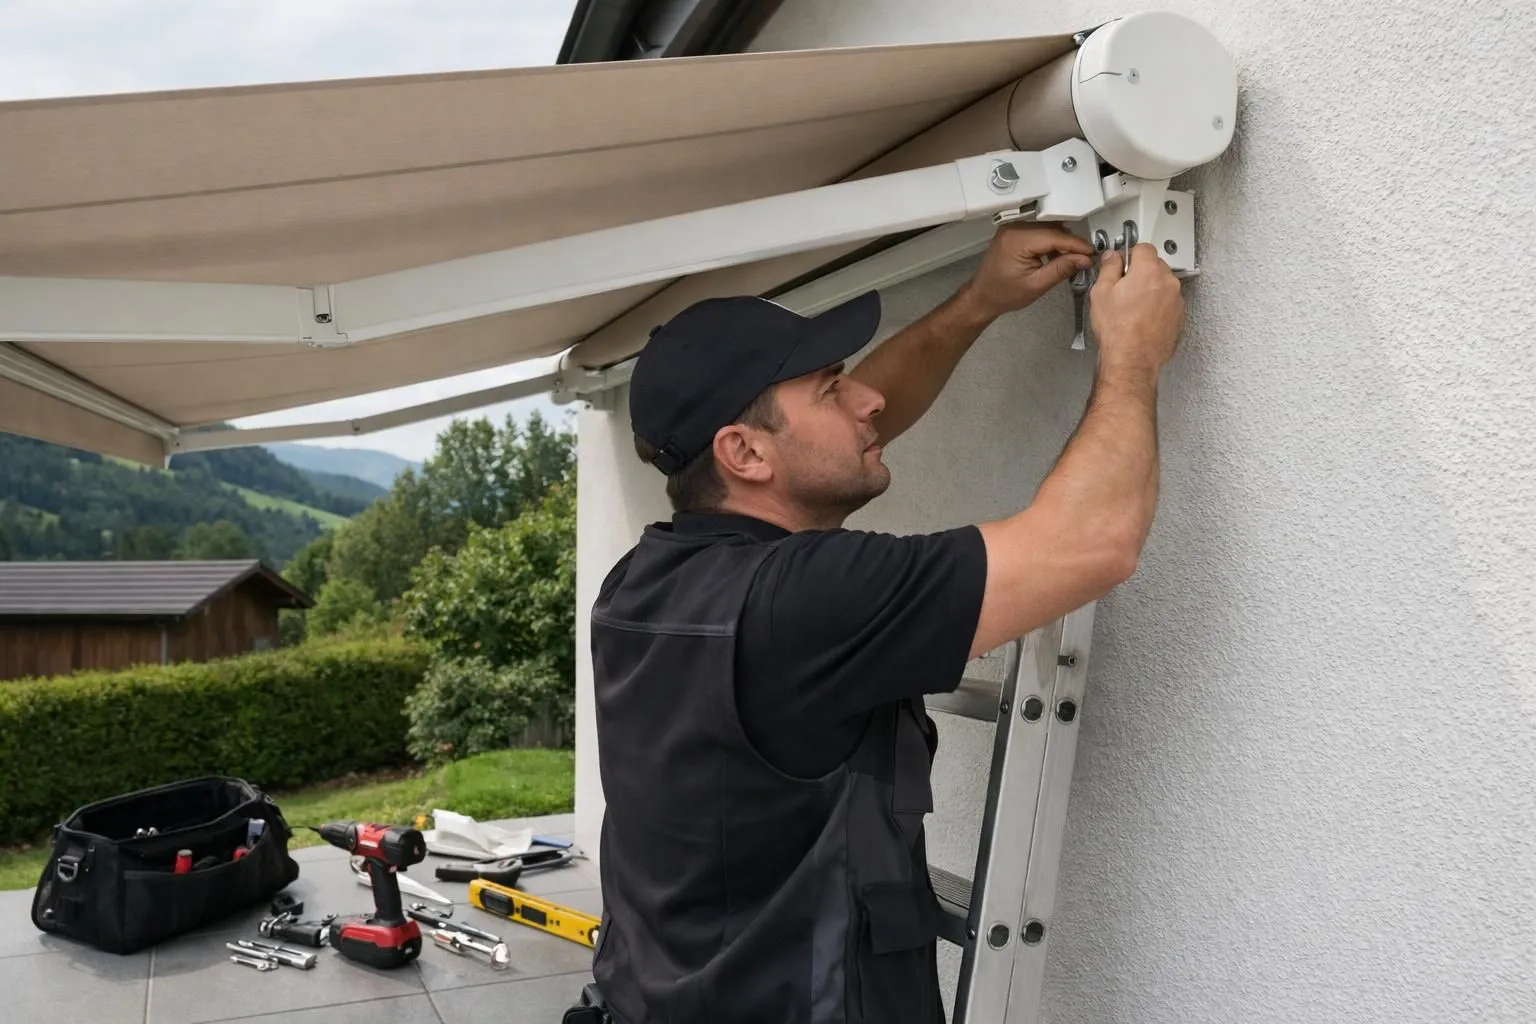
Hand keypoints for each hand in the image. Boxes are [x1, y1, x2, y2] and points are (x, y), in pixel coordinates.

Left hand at [962, 223, 1096, 319]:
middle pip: (1053, 230)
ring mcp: (1013, 228)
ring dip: (1061, 242)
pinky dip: (1050, 242)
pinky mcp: (1014, 232)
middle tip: (1086, 258)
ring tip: (1072, 260)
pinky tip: (1056, 256)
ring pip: (1048, 229)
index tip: (1092, 253)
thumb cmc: (1003, 294)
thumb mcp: (1036, 285)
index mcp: (1017, 240)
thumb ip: (1061, 269)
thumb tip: (1084, 259)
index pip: (1055, 236)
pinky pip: (1039, 232)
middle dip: (1071, 244)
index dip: (1076, 244)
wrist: (982, 296)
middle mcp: (1014, 228)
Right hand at [1088, 244, 1185, 377]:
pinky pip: (1168, 303)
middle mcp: (1168, 282)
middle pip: (1155, 265)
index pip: (1143, 247)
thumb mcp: (1101, 293)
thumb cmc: (1118, 330)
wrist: (1132, 359)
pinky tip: (1141, 319)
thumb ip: (1108, 268)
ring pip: (1163, 285)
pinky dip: (1158, 306)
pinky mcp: (1179, 317)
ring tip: (1132, 308)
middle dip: (1141, 272)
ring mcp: (1177, 300)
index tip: (1122, 263)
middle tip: (1123, 288)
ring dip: (1150, 290)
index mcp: (1148, 271)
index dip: (1130, 254)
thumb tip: (1112, 258)